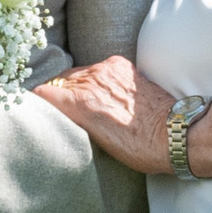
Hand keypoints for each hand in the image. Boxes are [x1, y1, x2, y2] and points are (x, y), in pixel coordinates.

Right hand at [36, 57, 173, 175]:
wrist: (174, 133)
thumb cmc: (136, 147)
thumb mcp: (96, 141)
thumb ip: (72, 119)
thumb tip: (56, 110)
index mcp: (80, 102)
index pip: (42, 92)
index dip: (37, 102)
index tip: (39, 110)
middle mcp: (90, 80)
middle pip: (58, 81)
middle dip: (58, 94)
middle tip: (63, 111)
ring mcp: (107, 69)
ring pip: (77, 74)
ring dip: (77, 86)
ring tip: (87, 104)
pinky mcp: (120, 64)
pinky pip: (97, 68)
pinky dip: (96, 79)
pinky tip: (105, 94)